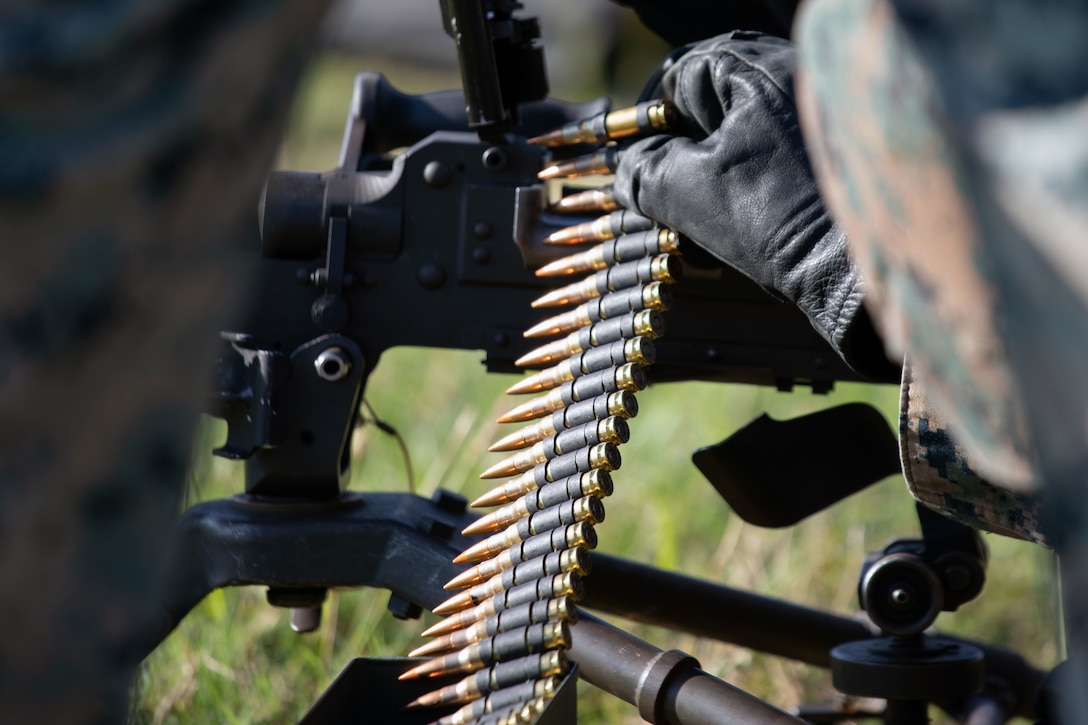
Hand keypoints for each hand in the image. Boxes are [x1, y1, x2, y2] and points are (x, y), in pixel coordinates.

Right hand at [613, 32, 896, 379]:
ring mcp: (817, 115)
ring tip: (696, 210)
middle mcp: (794, 77)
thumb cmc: (774, 219)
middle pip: (715, 100)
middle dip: (682, 144)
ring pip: (743, 129)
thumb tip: (625, 169)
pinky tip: (736, 217)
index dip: (648, 116)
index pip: (681, 72)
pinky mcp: (829, 154)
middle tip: (661, 184)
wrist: (854, 269)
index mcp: (757, 70)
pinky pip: (773, 152)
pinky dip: (746, 179)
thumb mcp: (688, 193)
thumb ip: (643, 170)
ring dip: (712, 167)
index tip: (632, 154)